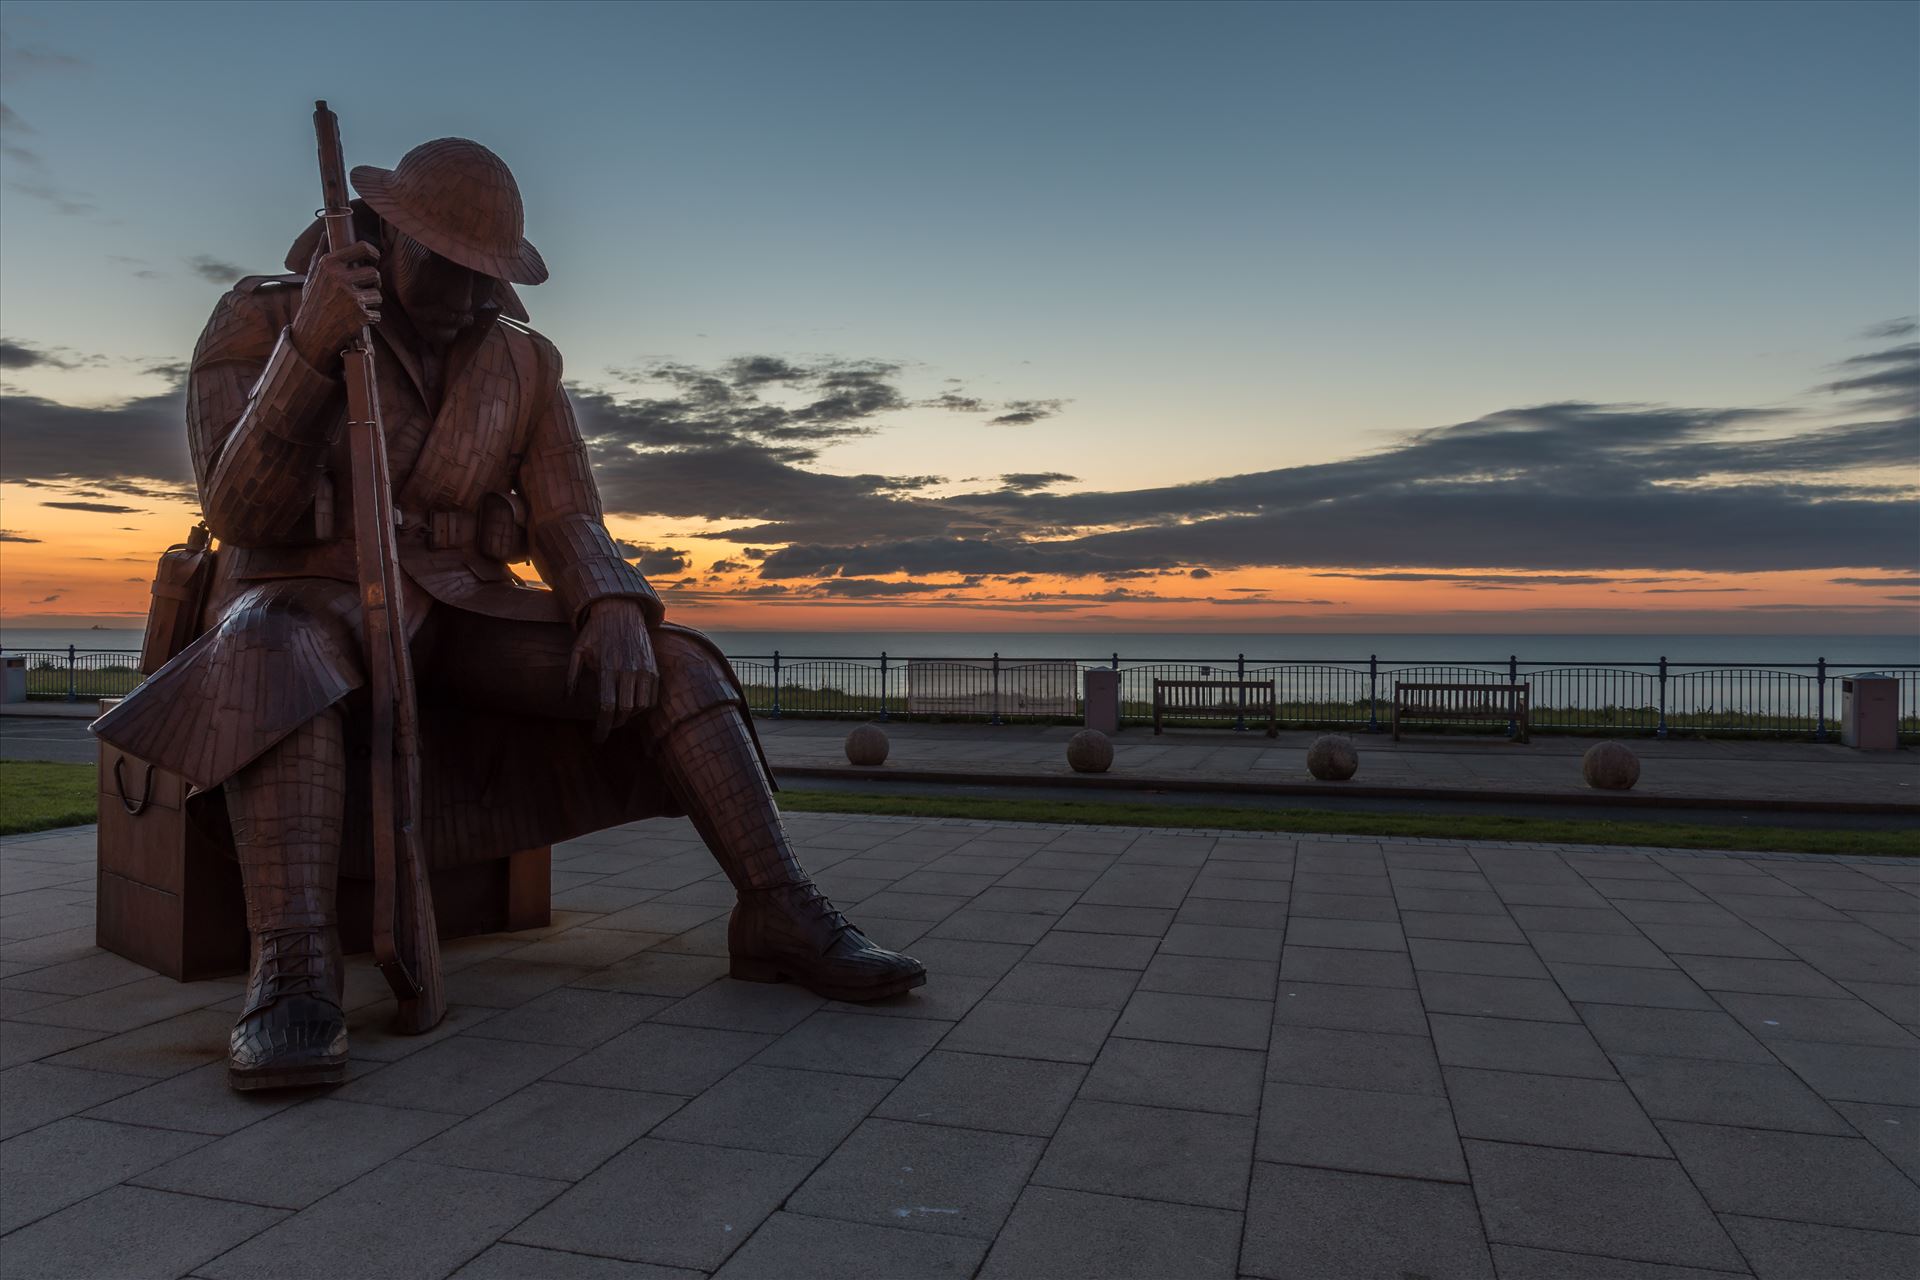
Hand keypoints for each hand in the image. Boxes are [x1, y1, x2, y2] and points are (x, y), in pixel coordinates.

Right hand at [290, 243, 381, 370]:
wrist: (311, 334)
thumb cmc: (312, 303)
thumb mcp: (311, 276)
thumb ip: (319, 255)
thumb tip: (324, 234)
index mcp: (329, 264)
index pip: (362, 247)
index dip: (373, 252)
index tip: (374, 258)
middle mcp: (339, 277)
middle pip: (374, 273)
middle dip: (374, 282)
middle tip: (367, 288)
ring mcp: (350, 296)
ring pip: (377, 294)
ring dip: (372, 302)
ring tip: (358, 306)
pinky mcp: (360, 314)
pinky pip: (377, 313)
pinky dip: (370, 318)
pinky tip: (357, 320)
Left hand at [567, 599, 657, 740]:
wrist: (620, 610)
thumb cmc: (595, 632)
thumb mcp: (577, 651)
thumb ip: (571, 677)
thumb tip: (566, 700)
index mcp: (607, 668)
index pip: (606, 708)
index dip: (601, 728)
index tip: (597, 738)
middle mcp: (628, 670)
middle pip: (624, 711)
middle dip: (613, 725)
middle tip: (605, 728)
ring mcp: (643, 669)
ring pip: (640, 707)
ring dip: (629, 717)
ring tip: (617, 717)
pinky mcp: (653, 668)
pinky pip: (651, 697)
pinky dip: (642, 708)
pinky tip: (631, 706)